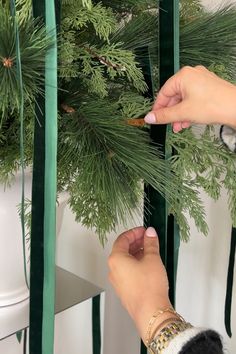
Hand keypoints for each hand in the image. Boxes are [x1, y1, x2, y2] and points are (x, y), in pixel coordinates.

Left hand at [108, 227, 174, 341]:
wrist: (151, 312)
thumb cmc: (149, 288)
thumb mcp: (153, 259)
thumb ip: (150, 243)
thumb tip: (150, 234)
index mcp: (116, 259)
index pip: (122, 238)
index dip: (134, 232)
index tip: (144, 231)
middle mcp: (113, 270)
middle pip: (122, 249)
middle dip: (136, 242)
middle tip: (148, 238)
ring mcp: (118, 281)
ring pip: (125, 261)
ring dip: (137, 253)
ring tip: (151, 251)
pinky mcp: (125, 290)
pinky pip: (128, 272)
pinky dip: (136, 264)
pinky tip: (148, 265)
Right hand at [144, 65, 235, 131]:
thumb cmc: (213, 105)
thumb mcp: (183, 113)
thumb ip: (164, 116)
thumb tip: (149, 118)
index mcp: (184, 76)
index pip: (164, 92)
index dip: (158, 107)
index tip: (154, 118)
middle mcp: (192, 75)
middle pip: (174, 96)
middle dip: (171, 113)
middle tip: (169, 125)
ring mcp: (202, 80)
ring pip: (184, 99)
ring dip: (180, 114)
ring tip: (179, 127)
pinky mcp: (209, 88)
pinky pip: (193, 99)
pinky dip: (189, 110)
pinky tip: (188, 121)